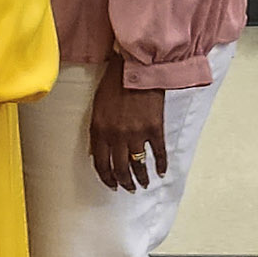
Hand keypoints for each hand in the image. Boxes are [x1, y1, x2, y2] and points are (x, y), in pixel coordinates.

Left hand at [89, 58, 166, 191]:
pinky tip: (160, 172)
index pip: (101, 163)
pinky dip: (160, 166)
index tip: (111, 185)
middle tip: (128, 188)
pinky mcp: (154, 128)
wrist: (136, 68)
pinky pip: (158, 153)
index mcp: (99, 130)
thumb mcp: (97, 108)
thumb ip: (97, 132)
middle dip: (124, 182)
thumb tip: (97, 154)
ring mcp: (136, 133)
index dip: (106, 177)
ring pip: (138, 165)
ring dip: (141, 178)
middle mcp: (116, 136)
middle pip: (119, 168)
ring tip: (143, 184)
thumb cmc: (114, 85)